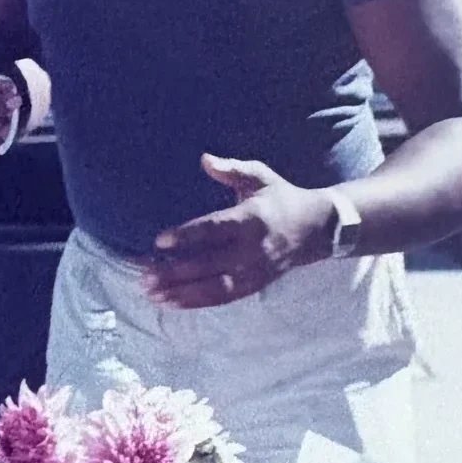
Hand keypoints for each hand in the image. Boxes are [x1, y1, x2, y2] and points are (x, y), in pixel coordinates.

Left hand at [142, 154, 334, 308]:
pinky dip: (197, 302)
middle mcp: (253, 249)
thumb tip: (205, 159)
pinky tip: (172, 302)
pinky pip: (223, 298)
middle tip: (144, 276)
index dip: (187, 236)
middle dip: (175, 272)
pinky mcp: (255, 286)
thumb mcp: (260, 176)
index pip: (214, 229)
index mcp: (252, 219)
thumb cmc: (280, 198)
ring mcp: (254, 272)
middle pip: (209, 264)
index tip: (159, 241)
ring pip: (214, 288)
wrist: (317, 229)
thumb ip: (232, 169)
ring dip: (181, 293)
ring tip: (152, 295)